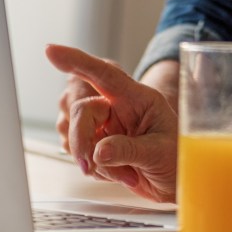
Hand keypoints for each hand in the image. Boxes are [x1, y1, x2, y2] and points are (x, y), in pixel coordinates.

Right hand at [45, 44, 179, 202]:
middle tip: (91, 165)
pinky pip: (82, 156)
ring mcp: (107, 127)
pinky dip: (97, 171)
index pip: (104, 75)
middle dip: (81, 138)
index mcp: (137, 98)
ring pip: (76, 135)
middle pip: (81, 110)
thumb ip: (130, 150)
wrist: (180, 180)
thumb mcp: (160, 152)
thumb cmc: (178, 157)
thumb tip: (99, 152)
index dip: (77, 61)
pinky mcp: (100, 146)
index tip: (51, 51)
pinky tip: (120, 174)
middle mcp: (118, 108)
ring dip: (94, 161)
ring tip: (126, 171)